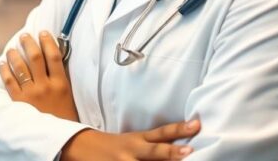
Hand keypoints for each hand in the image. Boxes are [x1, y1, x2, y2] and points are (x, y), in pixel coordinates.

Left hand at [0, 31, 78, 121]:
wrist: (61, 142)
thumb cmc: (65, 120)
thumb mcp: (68, 97)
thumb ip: (61, 80)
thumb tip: (53, 63)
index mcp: (61, 84)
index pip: (54, 56)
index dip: (48, 41)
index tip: (43, 32)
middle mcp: (46, 86)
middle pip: (36, 57)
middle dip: (28, 43)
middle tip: (24, 36)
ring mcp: (32, 94)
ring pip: (21, 67)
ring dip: (14, 55)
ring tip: (10, 49)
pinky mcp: (20, 102)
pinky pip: (9, 82)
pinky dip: (5, 71)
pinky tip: (2, 65)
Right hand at [60, 121, 200, 160]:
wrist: (80, 146)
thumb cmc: (114, 147)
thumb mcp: (132, 141)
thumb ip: (153, 145)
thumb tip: (183, 151)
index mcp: (138, 139)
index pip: (162, 133)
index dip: (179, 129)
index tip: (197, 125)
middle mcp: (132, 150)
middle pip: (154, 151)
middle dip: (171, 153)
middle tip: (189, 153)